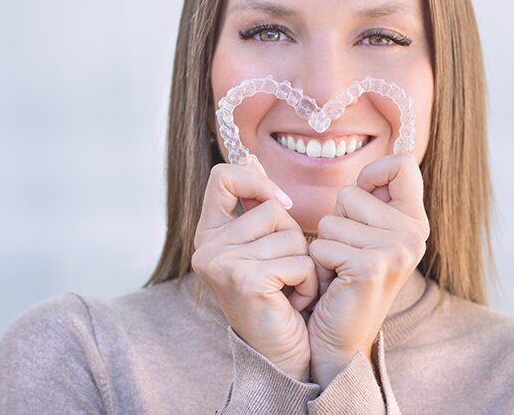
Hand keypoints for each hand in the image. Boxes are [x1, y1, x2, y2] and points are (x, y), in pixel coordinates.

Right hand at [191, 154, 319, 381]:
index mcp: (208, 234)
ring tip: (288, 290)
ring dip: (304, 264)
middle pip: (270, 208)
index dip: (256, 183)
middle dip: (292, 239)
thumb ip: (257, 205)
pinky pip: (298, 260)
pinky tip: (292, 302)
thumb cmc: (281, 297)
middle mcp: (206, 248)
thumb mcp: (267, 245)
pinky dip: (308, 283)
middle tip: (283, 273)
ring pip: (289, 234)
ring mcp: (221, 264)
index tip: (279, 206)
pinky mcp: (244, 280)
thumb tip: (251, 159)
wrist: (284, 354)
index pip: (222, 176)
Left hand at [305, 152, 429, 387]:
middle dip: (336, 220)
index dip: (372, 174)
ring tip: (338, 272)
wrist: (341, 342)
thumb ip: (372, 199)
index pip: (403, 164)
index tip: (361, 200)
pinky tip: (332, 285)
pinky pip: (322, 244)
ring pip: (331, 219)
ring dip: (324, 246)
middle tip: (346, 255)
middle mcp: (414, 235)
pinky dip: (317, 264)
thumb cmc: (344, 282)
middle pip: (352, 191)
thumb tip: (371, 163)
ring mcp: (396, 251)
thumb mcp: (366, 234)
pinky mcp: (371, 267)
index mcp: (416, 222)